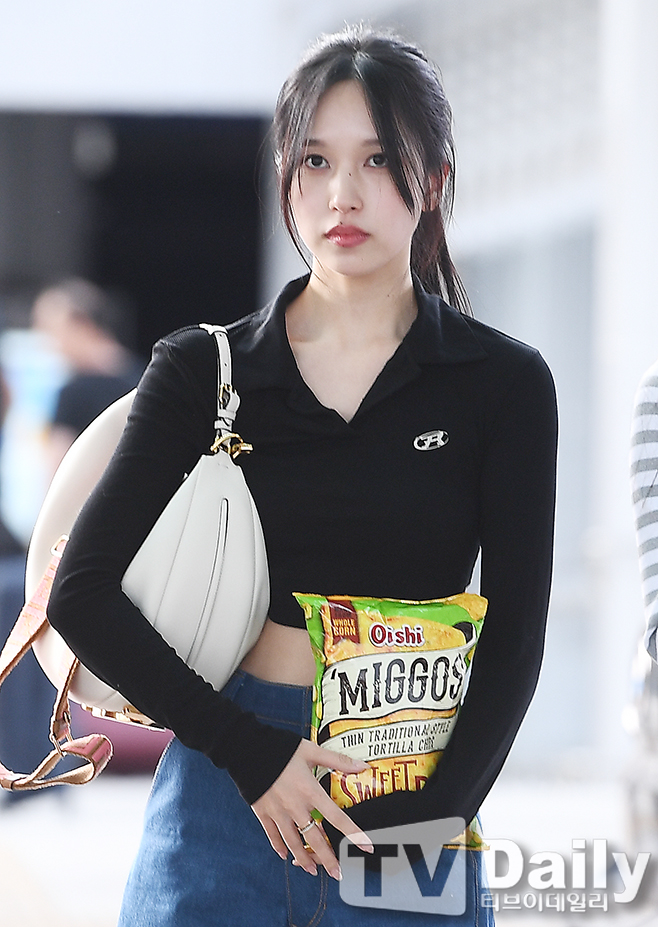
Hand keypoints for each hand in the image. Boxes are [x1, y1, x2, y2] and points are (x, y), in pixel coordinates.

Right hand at [251, 739, 373, 878]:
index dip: (354, 833)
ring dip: (304, 858)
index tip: (366, 846)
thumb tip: (362, 766)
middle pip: (315, 839)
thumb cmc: (282, 748)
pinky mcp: (263, 813)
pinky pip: (272, 835)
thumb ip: (337, 761)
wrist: (249, 750)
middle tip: (338, 873)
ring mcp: (278, 812)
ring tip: (312, 870)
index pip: (337, 818)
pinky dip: (279, 847)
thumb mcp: (312, 751)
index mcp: (311, 791)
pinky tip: (285, 855)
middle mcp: (296, 806)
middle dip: (328, 859)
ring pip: (293, 842)